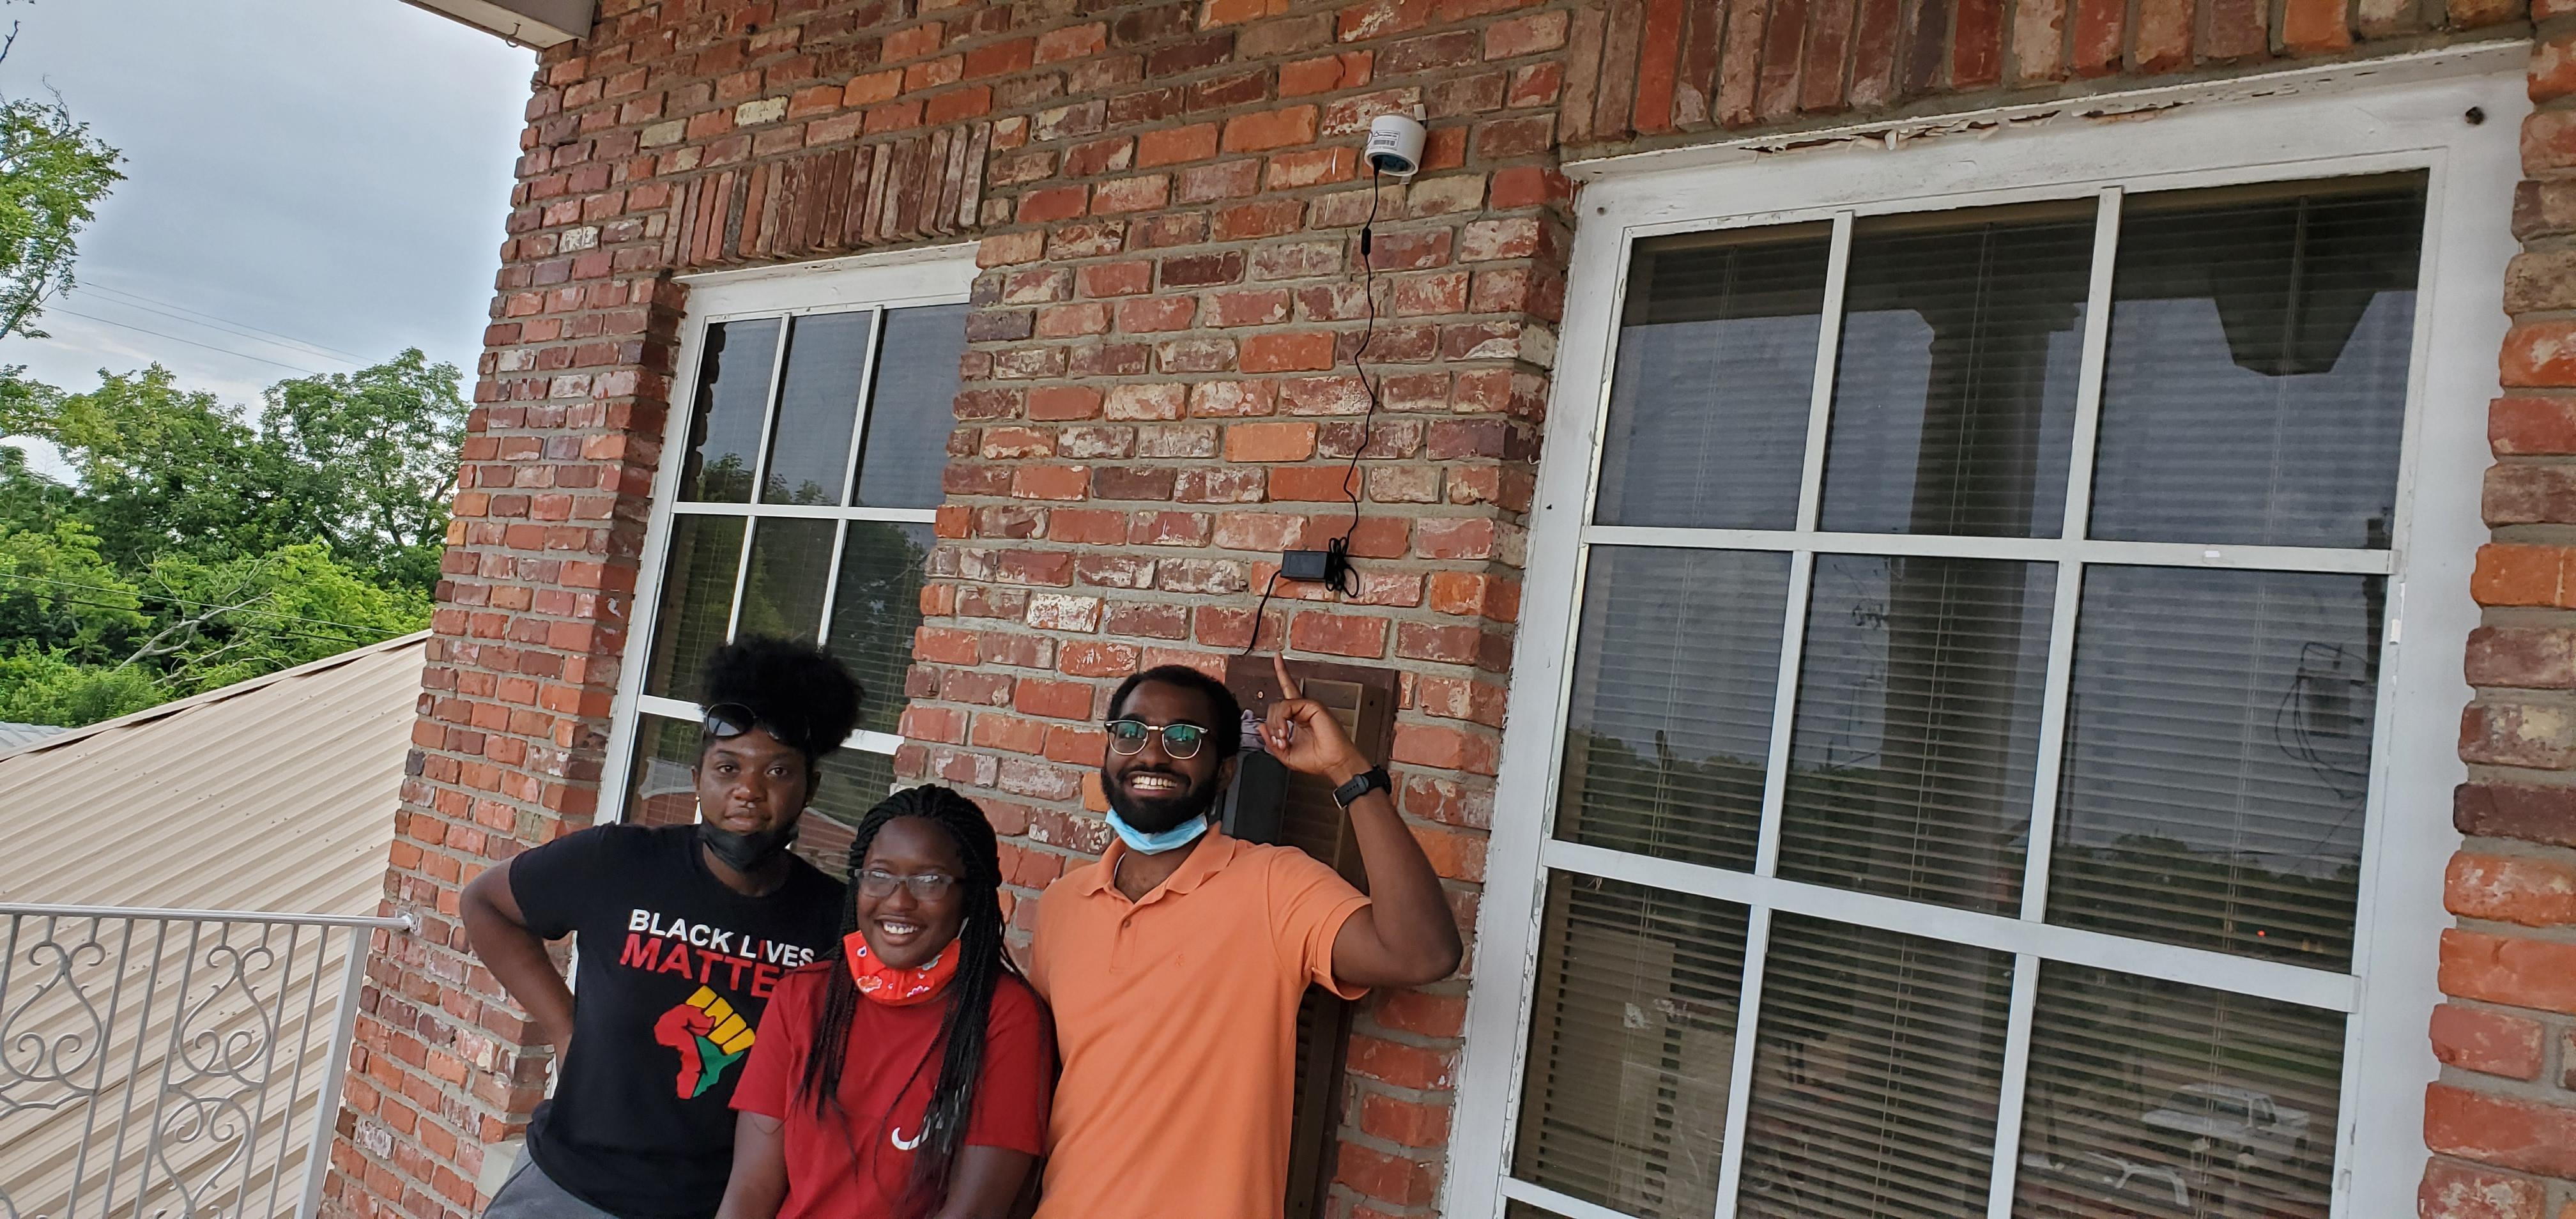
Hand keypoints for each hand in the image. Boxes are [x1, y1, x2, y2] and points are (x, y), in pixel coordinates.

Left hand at [1261, 655, 1370, 784]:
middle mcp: (1303, 709)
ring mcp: (1308, 707)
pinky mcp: (1313, 706)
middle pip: (1276, 704)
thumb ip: (1271, 742)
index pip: (1287, 692)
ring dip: (1276, 725)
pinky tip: (1285, 732)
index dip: (1282, 673)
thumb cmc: (1318, 760)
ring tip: (1282, 739)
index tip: (1277, 657)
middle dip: (1271, 725)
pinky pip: (1288, 706)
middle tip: (1278, 742)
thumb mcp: (1286, 755)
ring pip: (1279, 706)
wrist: (1334, 763)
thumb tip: (1261, 727)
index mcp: (1298, 717)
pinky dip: (1282, 720)